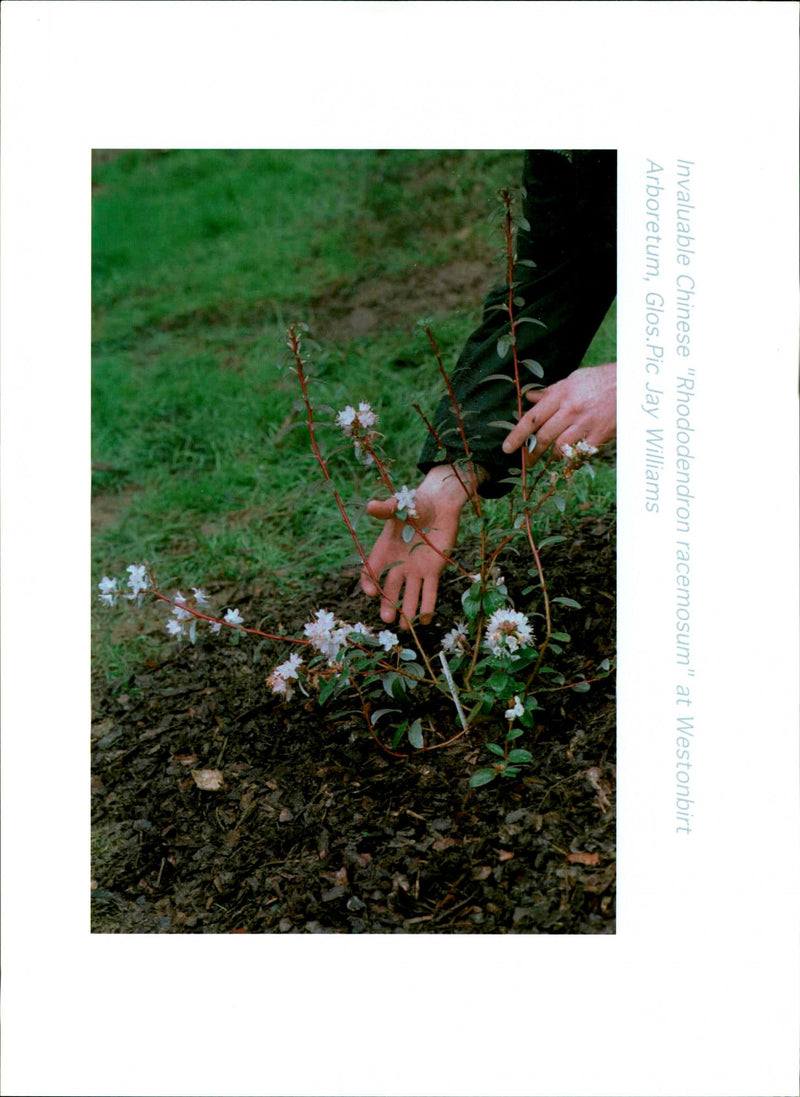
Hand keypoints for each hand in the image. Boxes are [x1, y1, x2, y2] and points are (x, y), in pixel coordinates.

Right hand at [360, 465, 475, 627]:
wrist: (440, 505)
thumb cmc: (415, 503)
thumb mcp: (400, 505)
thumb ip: (386, 508)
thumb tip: (371, 505)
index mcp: (385, 549)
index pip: (371, 570)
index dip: (369, 582)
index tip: (371, 591)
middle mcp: (398, 564)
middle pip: (390, 588)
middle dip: (388, 604)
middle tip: (387, 619)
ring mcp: (416, 570)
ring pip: (409, 595)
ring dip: (406, 611)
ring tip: (405, 627)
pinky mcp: (433, 571)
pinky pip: (429, 592)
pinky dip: (427, 606)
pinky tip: (425, 620)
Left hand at [502, 362, 616, 464]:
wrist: (632, 384)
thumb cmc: (600, 380)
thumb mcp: (573, 380)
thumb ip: (551, 391)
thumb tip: (529, 397)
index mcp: (562, 394)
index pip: (533, 418)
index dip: (517, 435)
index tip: (507, 448)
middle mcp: (571, 410)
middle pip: (544, 437)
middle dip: (531, 453)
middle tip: (525, 462)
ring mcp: (586, 424)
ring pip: (560, 448)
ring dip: (551, 456)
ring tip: (547, 459)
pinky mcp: (600, 435)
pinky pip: (580, 452)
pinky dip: (572, 457)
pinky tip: (569, 457)